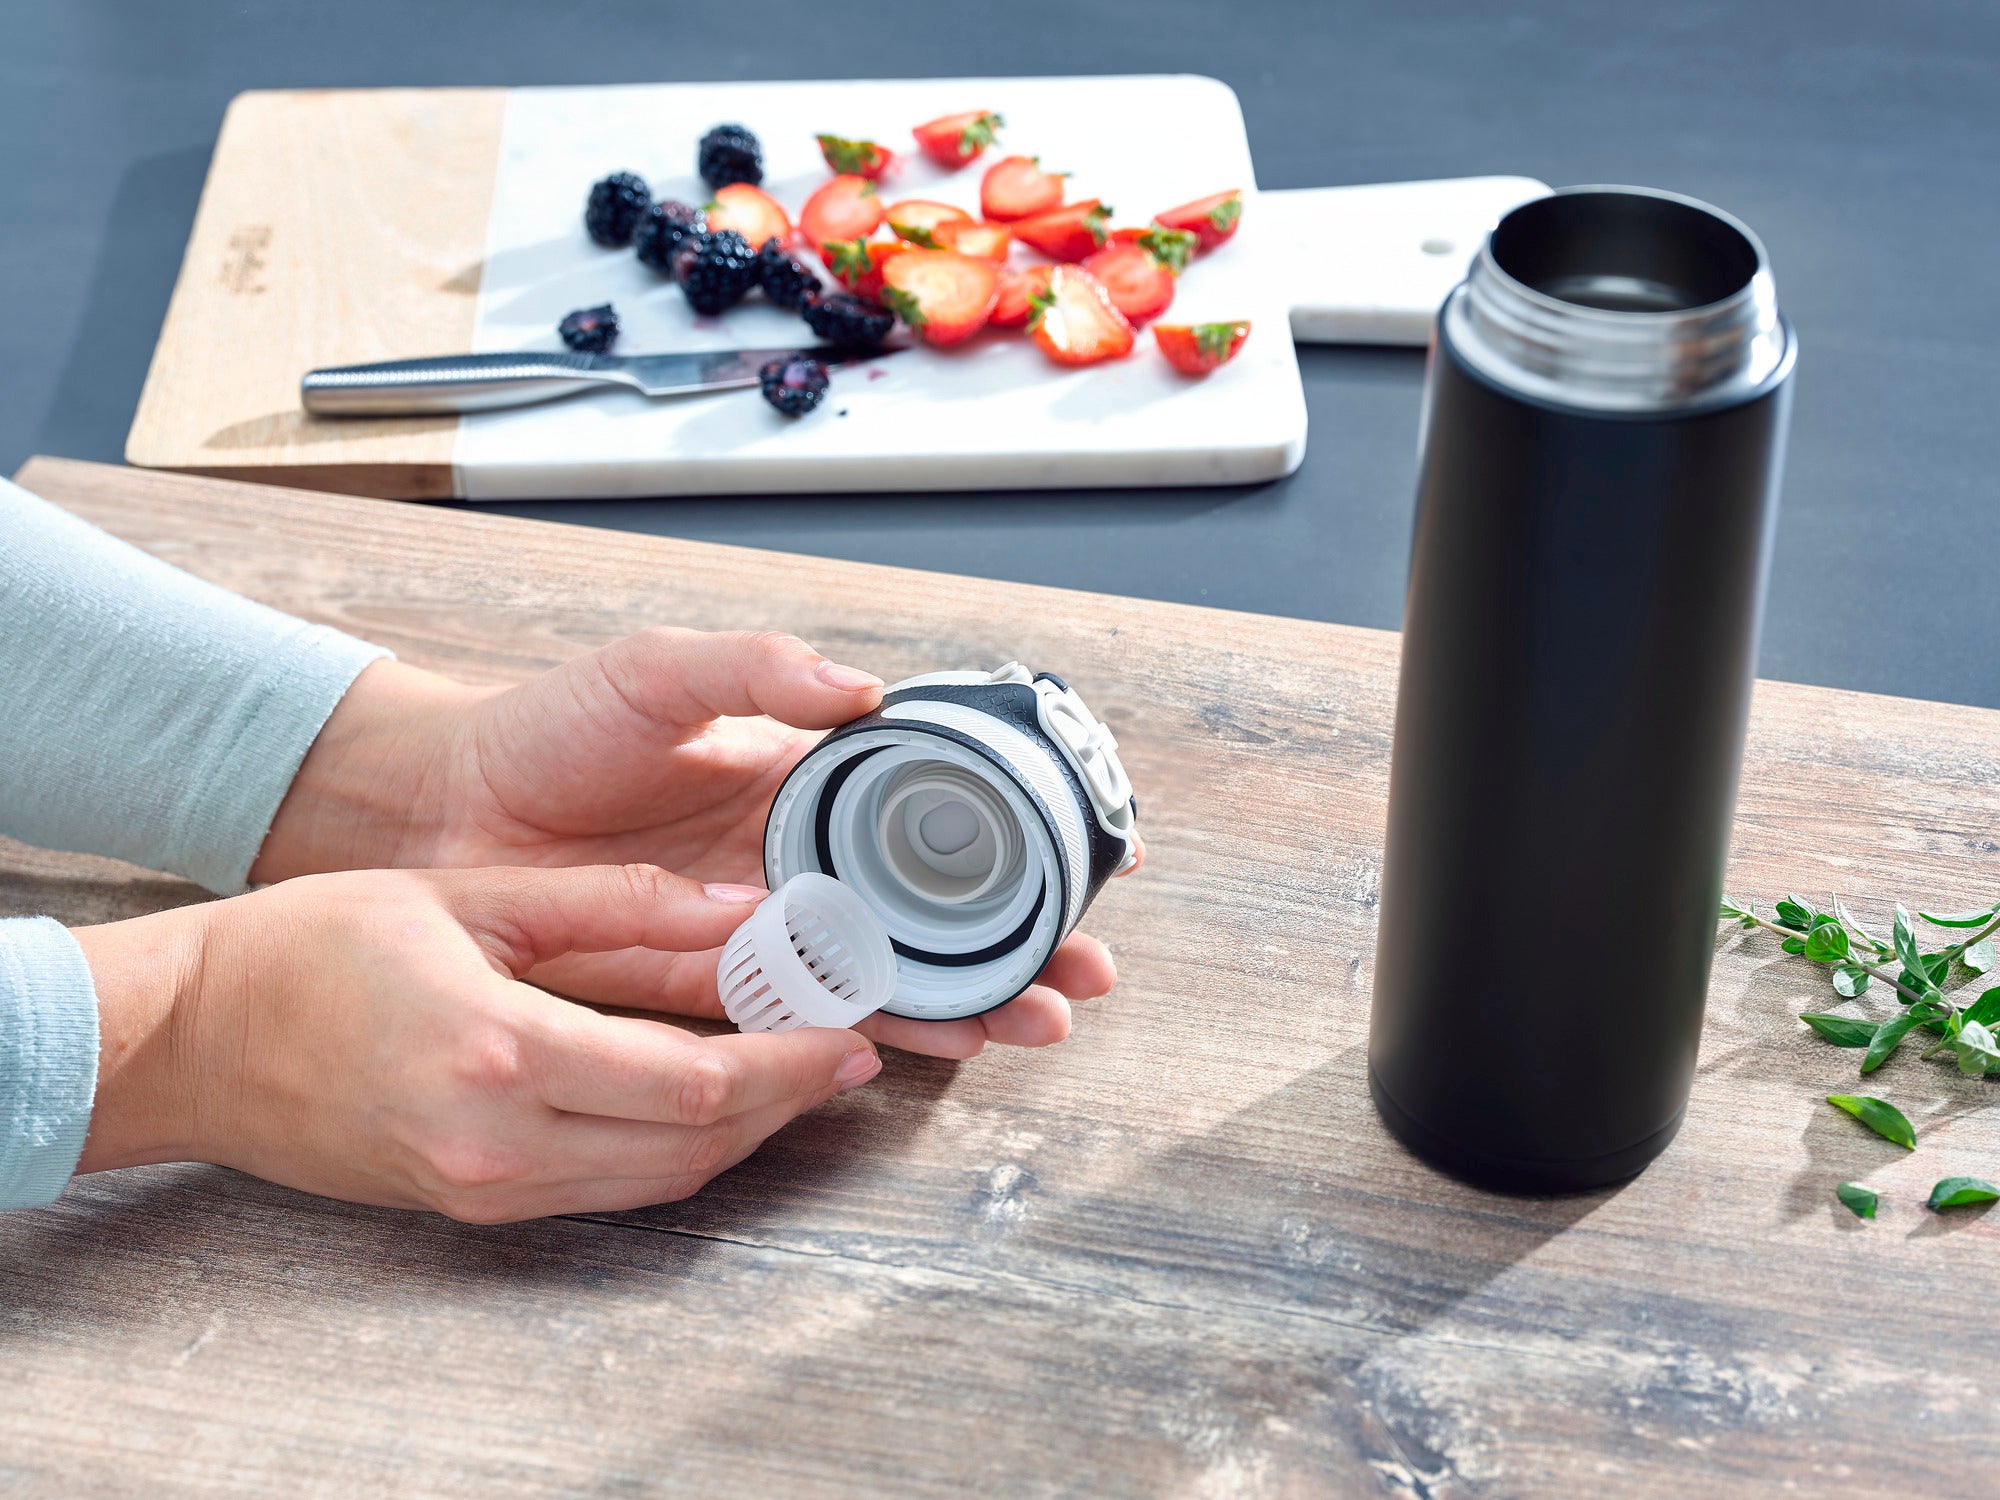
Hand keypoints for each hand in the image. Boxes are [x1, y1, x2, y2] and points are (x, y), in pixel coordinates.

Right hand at [72, 865, 879, 1220]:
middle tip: (849, 1052)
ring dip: (741, 1134)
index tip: (849, 1030)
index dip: (789, 1063)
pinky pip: (606, 1190)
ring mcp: (482, 1188)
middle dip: (788, 1102)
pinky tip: (708, 1102)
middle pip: (693, 1145)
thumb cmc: (311, 949)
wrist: (190, 1040)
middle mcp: (498, 1144)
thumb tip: (734, 904)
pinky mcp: (470, 1204)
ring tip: (797, 1075)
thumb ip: (612, 904)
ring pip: (659, 1181)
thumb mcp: (470, 898)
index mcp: (501, 1053)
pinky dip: (674, 1152)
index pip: (692, 1083)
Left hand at [254, 630, 1136, 1056]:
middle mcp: (793, 870)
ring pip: (882, 978)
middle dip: (1012, 945)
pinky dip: (869, 1037)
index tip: (1080, 855)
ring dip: (963, 1002)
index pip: (927, 819)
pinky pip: (799, 1022)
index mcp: (798, 789)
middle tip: (1081, 971)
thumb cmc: (543, 732)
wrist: (439, 814)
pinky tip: (930, 1044)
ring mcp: (754, 937)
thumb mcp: (654, 673)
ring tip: (1033, 1020)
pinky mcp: (703, 994)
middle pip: (928, 917)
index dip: (1004, 840)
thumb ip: (755, 671)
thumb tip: (862, 687)